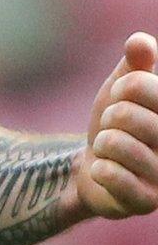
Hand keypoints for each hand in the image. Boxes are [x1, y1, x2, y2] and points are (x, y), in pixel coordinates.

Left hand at [78, 32, 157, 218]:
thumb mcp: (123, 89)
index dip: (122, 90)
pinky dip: (99, 170)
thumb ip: (135, 65)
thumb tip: (140, 41)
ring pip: (114, 143)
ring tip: (115, 152)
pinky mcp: (147, 203)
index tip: (128, 102)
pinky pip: (110, 174)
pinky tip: (109, 174)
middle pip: (124, 114)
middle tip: (119, 131)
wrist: (98, 169)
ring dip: (103, 145)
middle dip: (109, 119)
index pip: (139, 84)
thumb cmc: (117, 123)